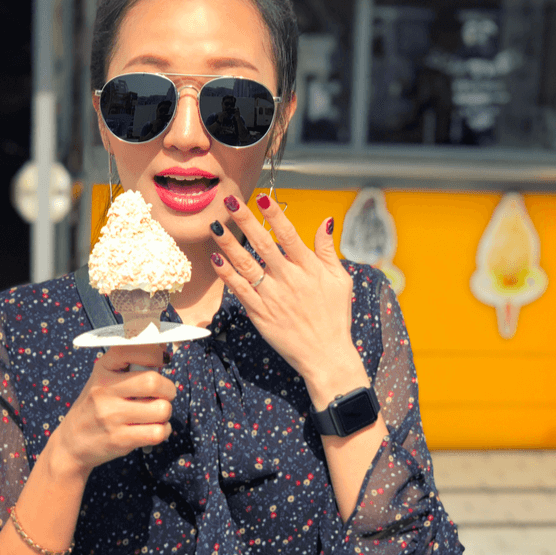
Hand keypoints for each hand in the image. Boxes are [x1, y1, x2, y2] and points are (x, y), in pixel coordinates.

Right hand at [48, 343, 176, 477]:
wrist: (71, 442)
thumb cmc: (96, 405)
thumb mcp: (105, 377)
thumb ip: (132, 362)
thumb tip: (164, 348)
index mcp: (103, 369)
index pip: (136, 348)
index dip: (156, 354)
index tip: (161, 361)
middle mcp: (104, 390)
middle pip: (154, 382)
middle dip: (168, 389)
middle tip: (163, 394)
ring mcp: (111, 416)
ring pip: (161, 409)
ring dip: (165, 412)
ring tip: (154, 413)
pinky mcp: (119, 440)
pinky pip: (158, 432)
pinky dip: (162, 430)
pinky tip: (152, 428)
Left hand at [210, 194, 366, 407]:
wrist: (326, 355)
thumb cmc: (335, 316)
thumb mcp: (340, 280)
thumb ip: (328, 250)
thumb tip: (325, 220)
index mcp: (309, 269)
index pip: (289, 235)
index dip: (275, 215)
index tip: (262, 198)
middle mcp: (289, 280)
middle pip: (263, 244)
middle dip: (245, 221)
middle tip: (230, 201)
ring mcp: (272, 297)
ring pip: (246, 265)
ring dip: (229, 244)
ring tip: (215, 226)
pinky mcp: (260, 314)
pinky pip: (240, 290)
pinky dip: (227, 275)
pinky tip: (216, 259)